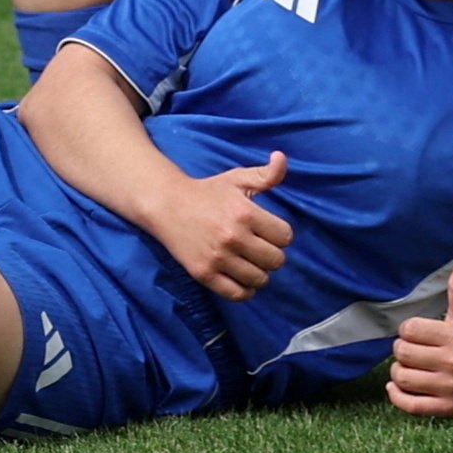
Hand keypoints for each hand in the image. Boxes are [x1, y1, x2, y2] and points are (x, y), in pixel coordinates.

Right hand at [154, 151, 293, 298]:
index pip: (285, 237)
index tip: (267, 231)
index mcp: (245, 213)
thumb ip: (265, 174)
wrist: (166, 204)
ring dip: (259, 272)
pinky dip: (245, 290)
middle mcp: (233, 237)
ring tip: (249, 262)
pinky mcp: (204, 274)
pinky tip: (241, 278)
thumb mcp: (236, 179)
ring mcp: (218, 258)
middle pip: (277, 260)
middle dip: (271, 254)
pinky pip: (238, 294)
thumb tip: (281, 158)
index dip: (279, 234)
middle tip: (258, 247)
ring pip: (260, 279)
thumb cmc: (206, 192)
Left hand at [385, 259, 452, 419]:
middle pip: (402, 353)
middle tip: (413, 351)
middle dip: (402, 350)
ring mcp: (451, 388)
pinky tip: (397, 387)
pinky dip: (396, 396)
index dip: (408, 330)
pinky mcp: (446, 409)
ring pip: (401, 377)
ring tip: (410, 368)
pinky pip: (410, 405)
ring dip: (398, 372)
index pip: (409, 329)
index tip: (417, 334)